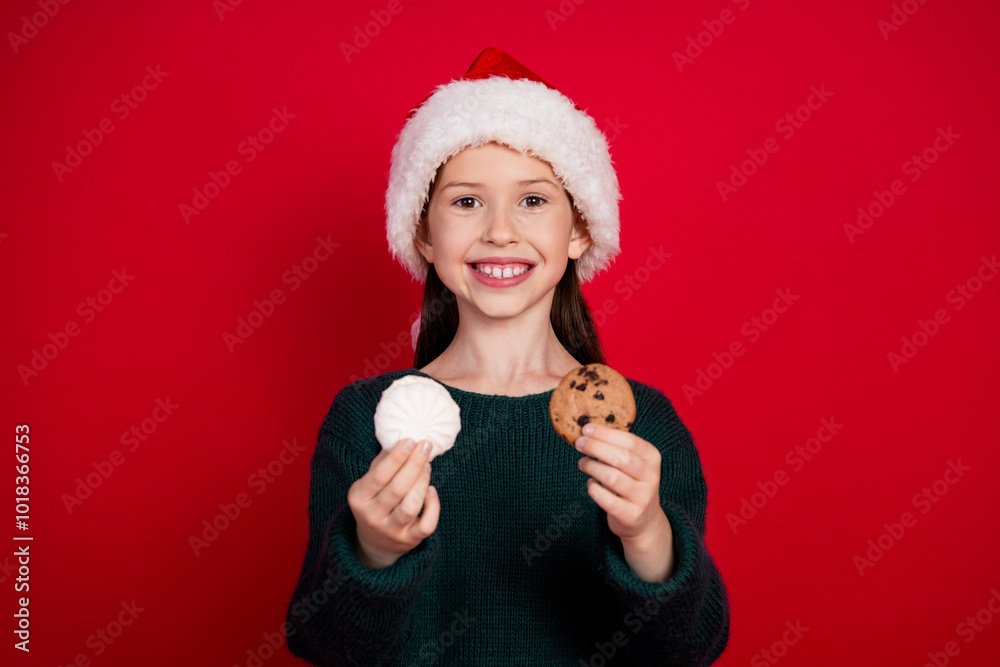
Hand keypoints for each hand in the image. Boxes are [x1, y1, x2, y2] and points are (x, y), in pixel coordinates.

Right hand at [347, 438, 439, 568]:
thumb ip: (382, 463)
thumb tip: (399, 438)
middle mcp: (372, 516)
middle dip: (414, 464)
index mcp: (358, 498)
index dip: (396, 458)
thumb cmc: (375, 501)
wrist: (375, 541)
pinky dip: (433, 506)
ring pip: (411, 506)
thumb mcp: (370, 483)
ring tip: (427, 466)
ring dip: (422, 482)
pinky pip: (426, 524)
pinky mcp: (408, 541)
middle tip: (426, 446)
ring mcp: (390, 531)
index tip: (410, 440)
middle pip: (397, 489)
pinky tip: (432, 491)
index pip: (379, 476)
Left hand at [574, 423, 669, 549]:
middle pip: (622, 458)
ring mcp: (643, 497)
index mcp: (652, 457)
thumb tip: (587, 432)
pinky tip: (591, 484)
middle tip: (579, 443)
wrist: (643, 520)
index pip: (630, 441)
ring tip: (582, 463)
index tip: (586, 429)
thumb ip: (615, 448)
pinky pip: (606, 499)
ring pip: (612, 478)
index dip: (605, 434)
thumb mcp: (631, 463)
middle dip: (596, 447)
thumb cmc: (630, 483)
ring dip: (592, 467)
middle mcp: (651, 477)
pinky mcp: (631, 515)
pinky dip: (594, 489)